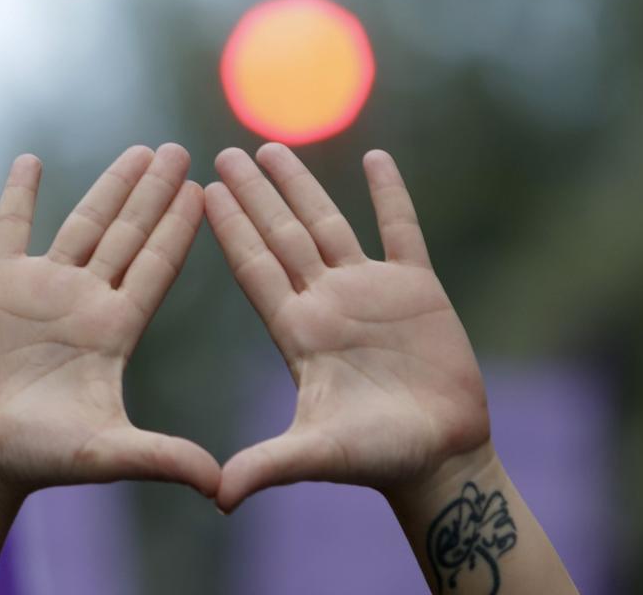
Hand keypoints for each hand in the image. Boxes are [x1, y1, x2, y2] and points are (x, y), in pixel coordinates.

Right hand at [0, 144, 220, 502]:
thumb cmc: (38, 458)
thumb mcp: (108, 454)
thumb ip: (163, 459)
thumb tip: (222, 486)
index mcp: (114, 330)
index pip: (156, 267)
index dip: (179, 229)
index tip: (205, 190)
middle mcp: (85, 301)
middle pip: (128, 234)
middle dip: (154, 193)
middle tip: (181, 151)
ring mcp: (40, 288)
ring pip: (82, 222)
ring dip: (109, 185)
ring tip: (139, 151)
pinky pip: (9, 226)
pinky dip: (18, 194)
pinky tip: (31, 160)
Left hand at [205, 144, 491, 512]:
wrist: (441, 458)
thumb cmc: (378, 459)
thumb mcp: (317, 454)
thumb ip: (270, 465)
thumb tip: (218, 496)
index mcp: (298, 332)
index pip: (255, 269)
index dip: (230, 230)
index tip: (201, 191)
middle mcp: (326, 303)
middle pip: (282, 236)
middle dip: (254, 194)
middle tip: (223, 152)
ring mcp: (370, 291)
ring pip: (329, 223)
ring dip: (303, 185)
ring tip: (274, 146)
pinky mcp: (417, 288)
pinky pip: (401, 229)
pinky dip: (390, 194)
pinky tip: (376, 157)